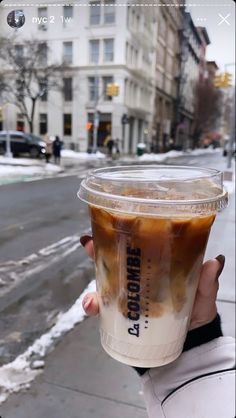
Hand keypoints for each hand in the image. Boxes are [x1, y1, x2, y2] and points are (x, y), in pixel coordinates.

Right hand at [80, 235, 224, 330]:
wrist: (192, 345)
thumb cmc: (197, 313)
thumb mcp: (205, 295)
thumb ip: (208, 281)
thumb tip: (216, 262)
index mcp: (155, 267)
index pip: (135, 246)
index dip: (121, 234)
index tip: (110, 222)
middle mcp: (137, 280)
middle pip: (111, 261)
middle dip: (96, 253)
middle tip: (89, 246)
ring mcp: (128, 298)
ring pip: (102, 286)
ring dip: (92, 287)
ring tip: (92, 297)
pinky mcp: (123, 316)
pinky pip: (103, 310)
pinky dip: (94, 308)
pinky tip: (93, 308)